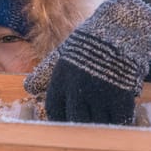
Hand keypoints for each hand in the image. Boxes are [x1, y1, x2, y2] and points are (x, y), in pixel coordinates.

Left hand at [24, 0, 150, 124]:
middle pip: (75, 119)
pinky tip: (121, 115)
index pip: (54, 109)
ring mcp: (99, 92)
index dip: (60, 117)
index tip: (67, 119)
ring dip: (102, 122)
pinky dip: (120, 120)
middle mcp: (77, 88)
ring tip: (106, 116)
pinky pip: (119, 119)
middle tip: (89, 119)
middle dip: (82, 121)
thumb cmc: (91, 42)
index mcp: (61, 78)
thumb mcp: (65, 53)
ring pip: (97, 122)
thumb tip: (28, 87)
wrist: (122, 28)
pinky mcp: (121, 95)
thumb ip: (46, 72)